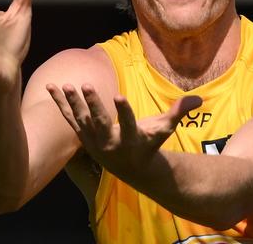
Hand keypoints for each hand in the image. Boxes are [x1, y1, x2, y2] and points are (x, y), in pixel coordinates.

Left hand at [46, 83, 201, 177]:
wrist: (130, 168)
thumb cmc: (149, 143)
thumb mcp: (165, 129)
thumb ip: (178, 112)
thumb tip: (200, 99)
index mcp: (131, 139)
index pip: (128, 124)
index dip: (123, 111)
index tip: (118, 96)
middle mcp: (110, 142)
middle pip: (100, 122)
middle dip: (93, 105)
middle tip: (87, 86)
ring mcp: (94, 140)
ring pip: (81, 120)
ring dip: (73, 102)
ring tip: (66, 85)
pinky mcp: (83, 136)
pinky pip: (69, 118)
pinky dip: (60, 104)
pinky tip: (51, 87)